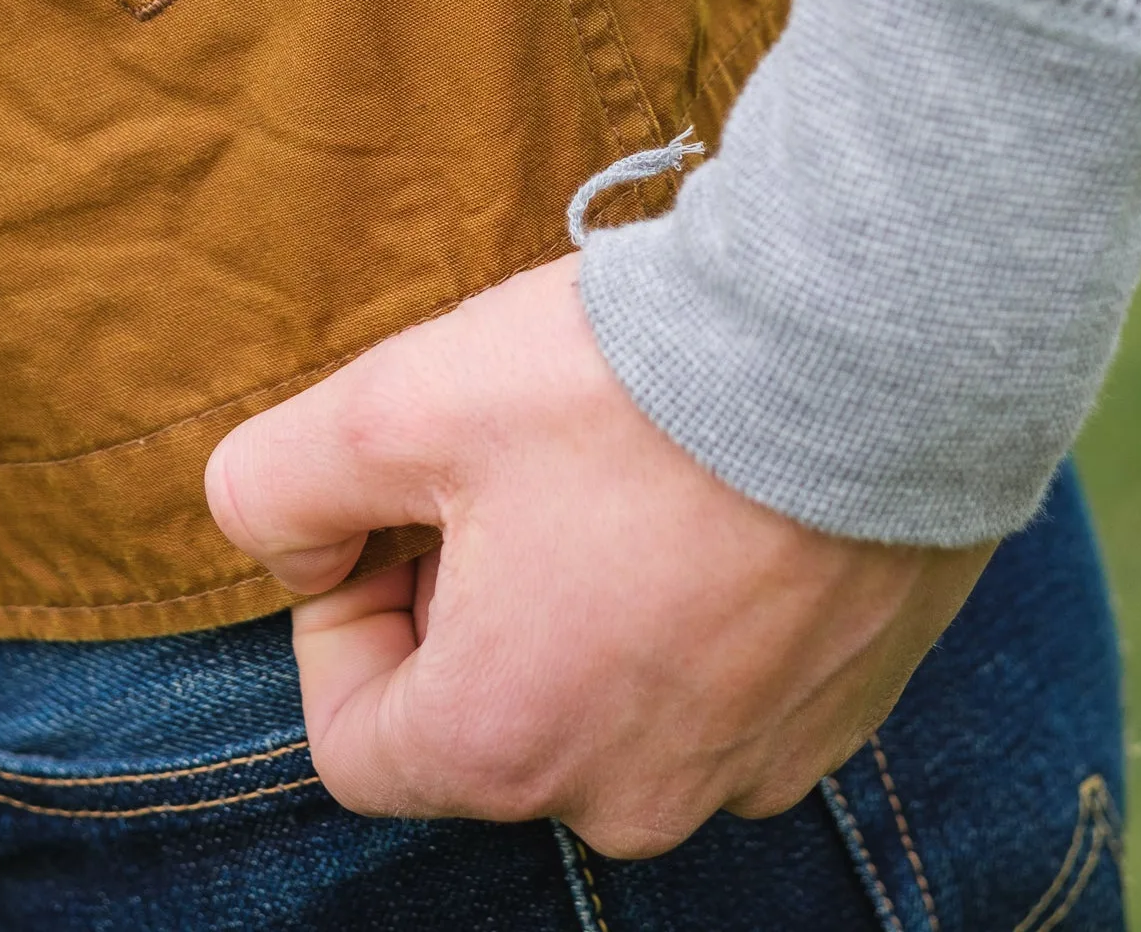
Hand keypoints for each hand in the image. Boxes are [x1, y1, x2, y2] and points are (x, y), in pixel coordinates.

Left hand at [206, 254, 992, 856]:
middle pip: (487, 718)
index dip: (341, 616)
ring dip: (577, 598)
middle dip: (461, 599)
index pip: (354, 742)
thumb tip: (284, 547)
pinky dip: (686, 603)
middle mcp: (633, 796)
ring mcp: (756, 760)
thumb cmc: (624, 384)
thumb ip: (272, 489)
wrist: (868, 344)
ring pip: (606, 697)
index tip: (389, 510)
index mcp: (505, 747)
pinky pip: (721, 679)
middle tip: (497, 464)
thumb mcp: (390, 405)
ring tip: (604, 463)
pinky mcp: (845, 706)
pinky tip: (700, 488)